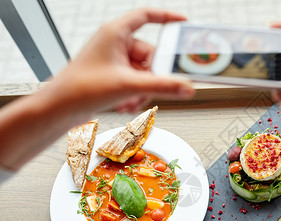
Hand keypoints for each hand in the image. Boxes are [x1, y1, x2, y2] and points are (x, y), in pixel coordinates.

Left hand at [51, 8, 193, 115]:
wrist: (59, 109)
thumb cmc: (80, 88)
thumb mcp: (128, 85)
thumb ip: (161, 86)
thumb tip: (185, 86)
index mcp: (116, 33)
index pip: (147, 16)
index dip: (167, 18)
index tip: (183, 24)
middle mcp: (115, 44)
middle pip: (150, 54)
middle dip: (152, 76)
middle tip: (151, 87)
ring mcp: (114, 61)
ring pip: (144, 72)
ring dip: (143, 89)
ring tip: (132, 100)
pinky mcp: (113, 76)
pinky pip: (135, 81)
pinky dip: (135, 94)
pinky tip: (126, 103)